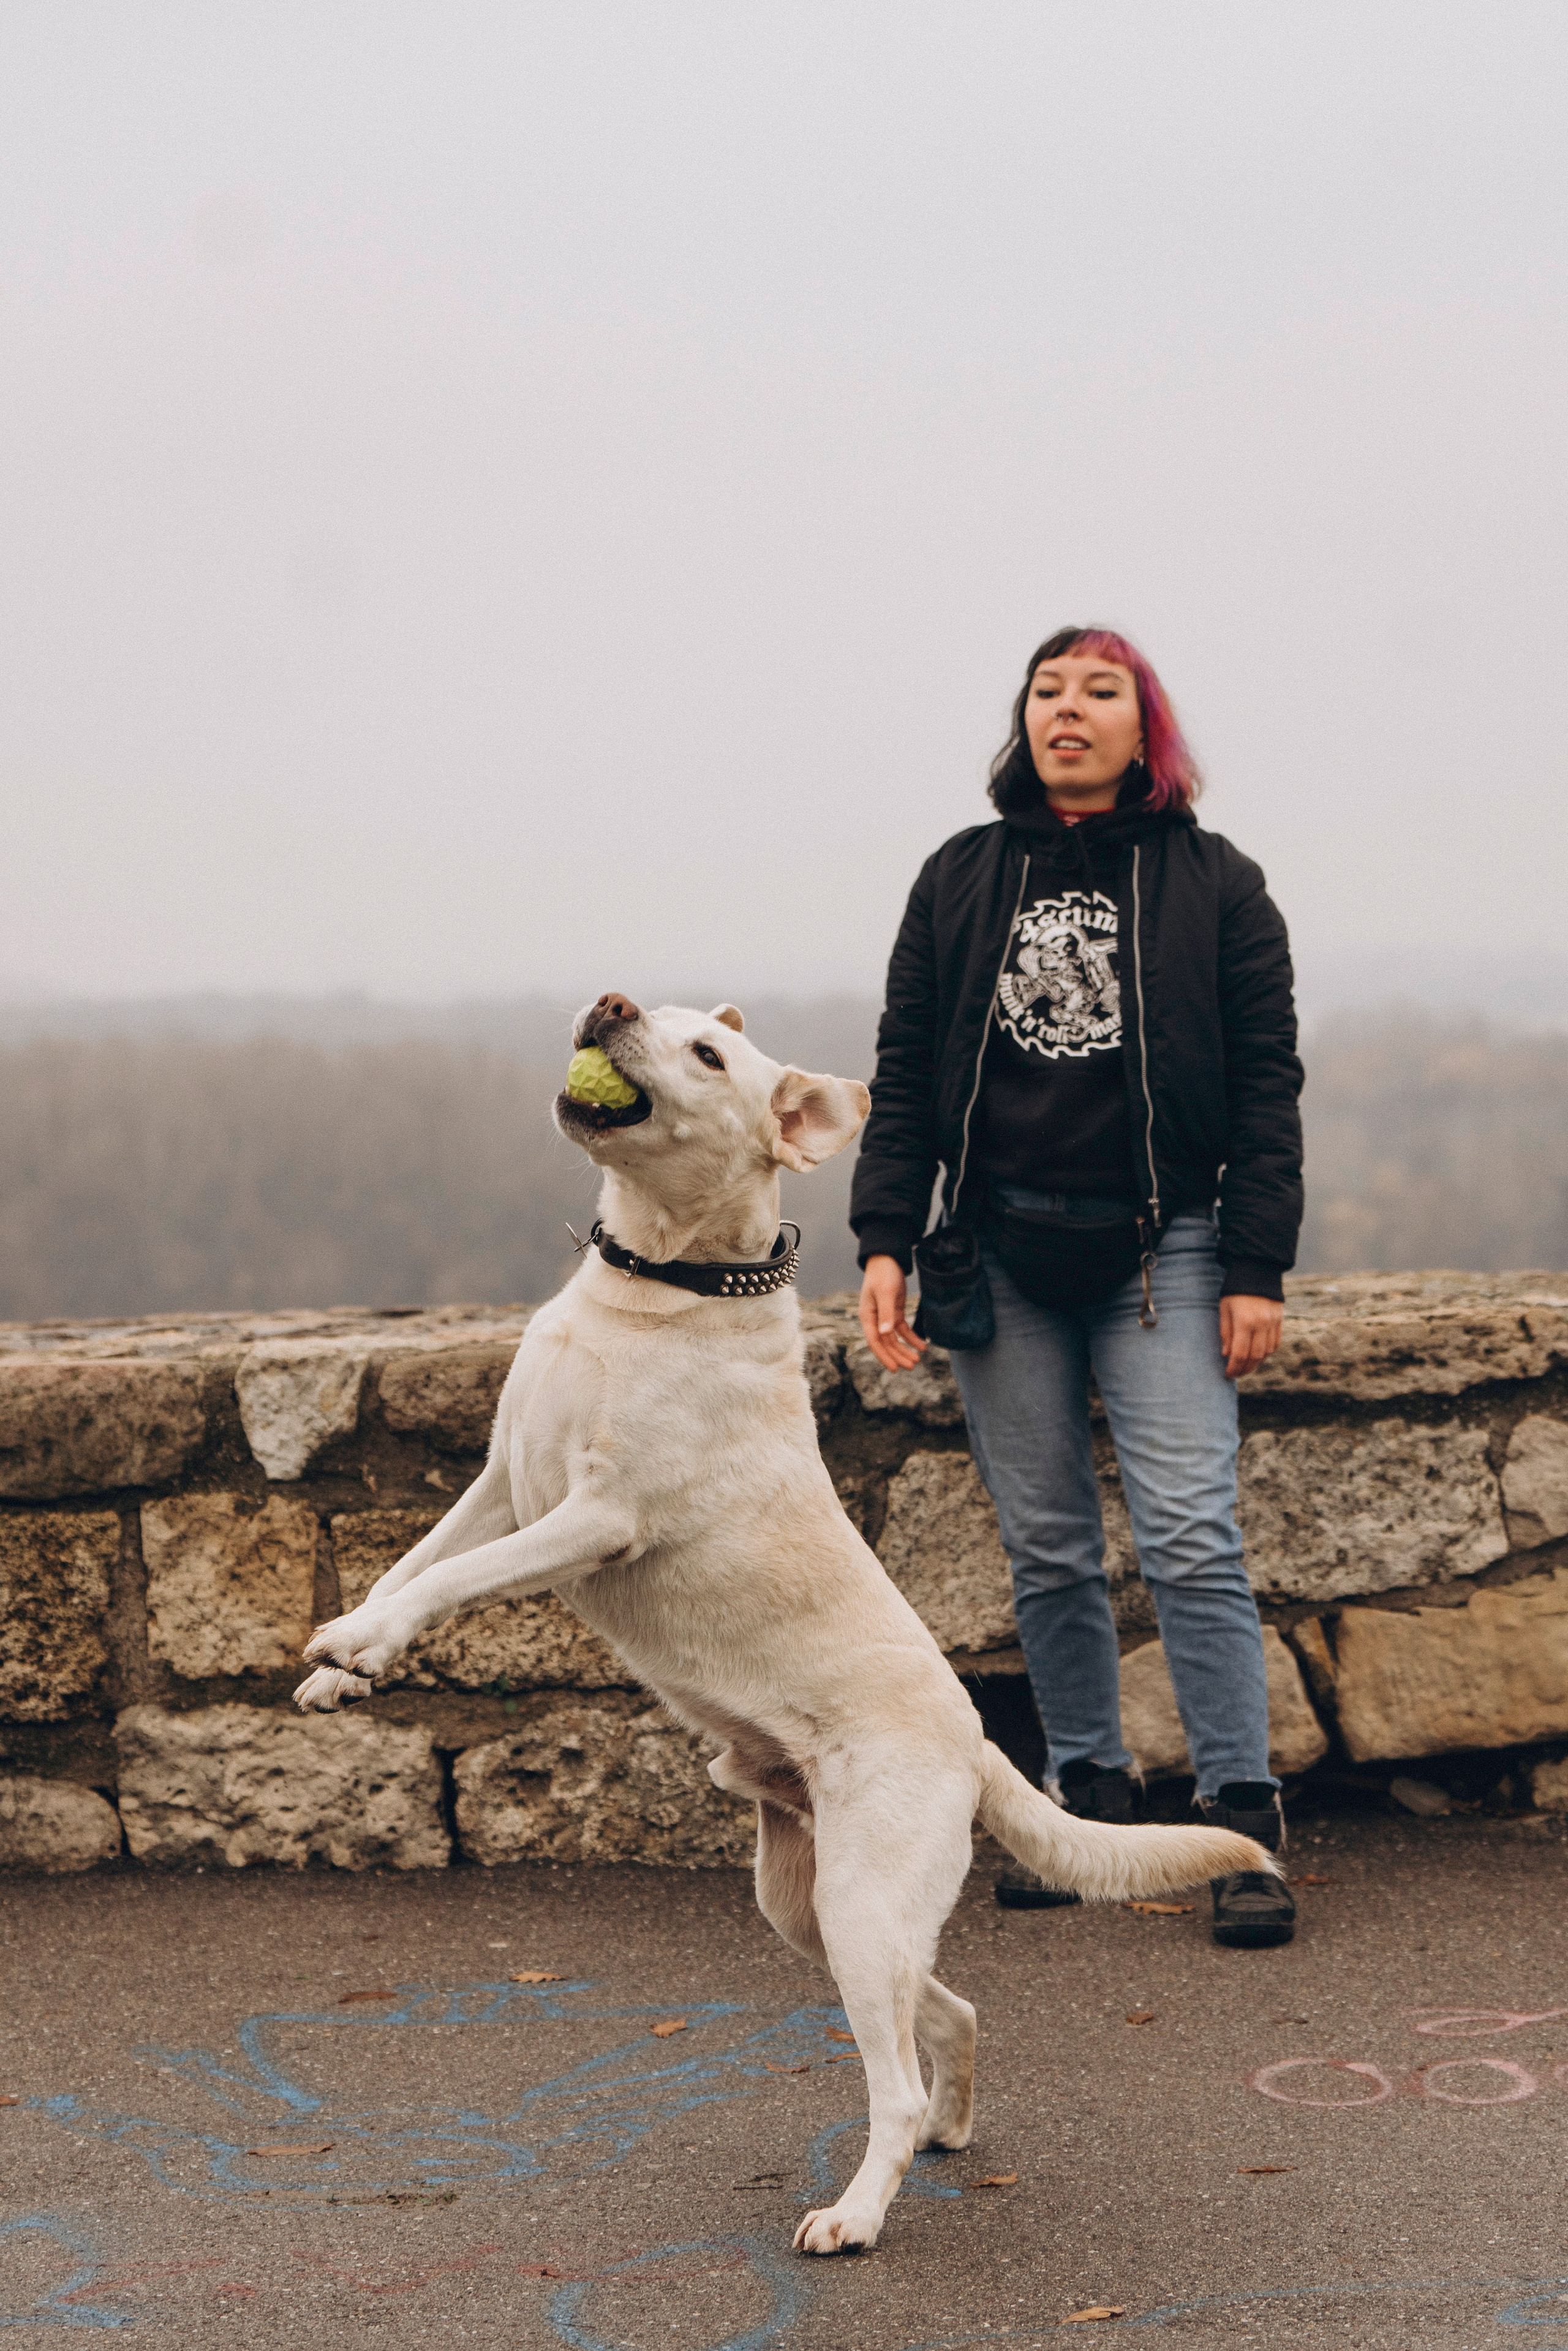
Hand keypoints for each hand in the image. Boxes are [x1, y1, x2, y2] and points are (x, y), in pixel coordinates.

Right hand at [859, 1254, 926, 1372]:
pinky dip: (911, 1338)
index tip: (895, 1368)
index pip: (875, 1341)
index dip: (884, 1356)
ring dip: (905, 1349)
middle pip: (886, 1343)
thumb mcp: (886, 1292)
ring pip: (894, 1338)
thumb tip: (885, 1333)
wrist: (887, 1259)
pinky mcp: (894, 1312)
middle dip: (898, 1355)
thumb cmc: (883, 1274)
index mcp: (867, 1316)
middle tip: (912, 1366)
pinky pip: (902, 1329)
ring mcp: (884, 1316)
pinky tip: (922, 1345)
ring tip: (917, 1359)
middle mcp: (875, 1319)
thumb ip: (886, 1313)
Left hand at [1219, 1294, 1282, 1378]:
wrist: (1257, 1271)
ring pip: (1267, 1352)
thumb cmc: (1234, 1291)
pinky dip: (1267, 1352)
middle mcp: (1262, 1324)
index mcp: (1245, 1321)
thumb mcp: (1224, 1309)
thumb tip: (1226, 1355)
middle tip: (1236, 1374)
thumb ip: (1225, 1333)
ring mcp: (1273, 1323)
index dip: (1233, 1368)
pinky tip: (1258, 1355)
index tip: (1227, 1375)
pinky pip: (1275, 1343)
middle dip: (1245, 1369)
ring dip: (1256, 1363)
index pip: (1239, 1353)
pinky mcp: (1280, 1320)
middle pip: (1255, 1356)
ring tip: (1246, 1366)